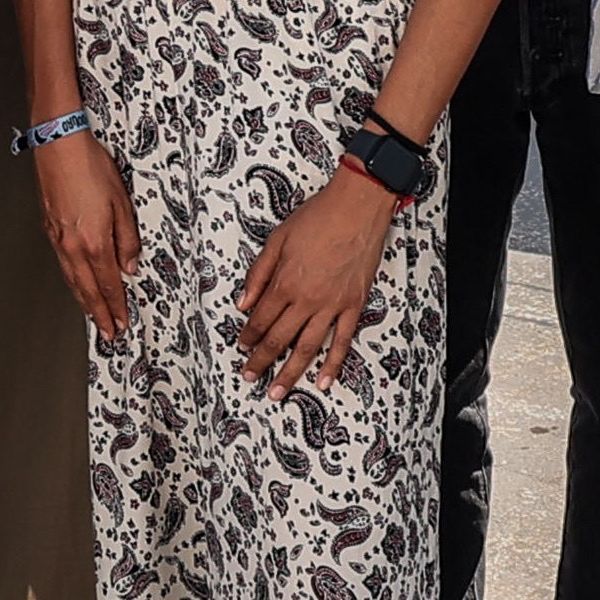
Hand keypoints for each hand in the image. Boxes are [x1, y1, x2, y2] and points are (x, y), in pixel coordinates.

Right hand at [39, 127, 139, 341]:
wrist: (59, 145)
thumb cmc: (89, 166)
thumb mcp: (122, 202)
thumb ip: (127, 238)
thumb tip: (130, 264)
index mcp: (94, 242)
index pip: (108, 284)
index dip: (116, 306)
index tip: (121, 322)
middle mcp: (73, 246)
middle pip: (88, 290)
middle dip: (99, 314)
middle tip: (107, 332)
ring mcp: (58, 239)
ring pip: (73, 280)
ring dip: (84, 302)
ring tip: (93, 315)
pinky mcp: (50, 228)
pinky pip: (63, 266)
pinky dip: (72, 282)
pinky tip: (76, 283)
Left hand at [237, 166, 392, 391]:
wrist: (357, 207)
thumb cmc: (317, 217)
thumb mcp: (277, 239)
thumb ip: (258, 274)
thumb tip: (242, 303)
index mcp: (285, 283)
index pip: (260, 319)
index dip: (248, 337)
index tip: (242, 347)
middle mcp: (307, 299)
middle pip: (279, 339)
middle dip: (261, 361)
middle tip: (250, 377)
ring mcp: (332, 305)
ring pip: (307, 348)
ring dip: (291, 372)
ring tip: (278, 392)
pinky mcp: (353, 305)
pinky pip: (342, 341)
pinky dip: (332, 363)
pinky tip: (323, 381)